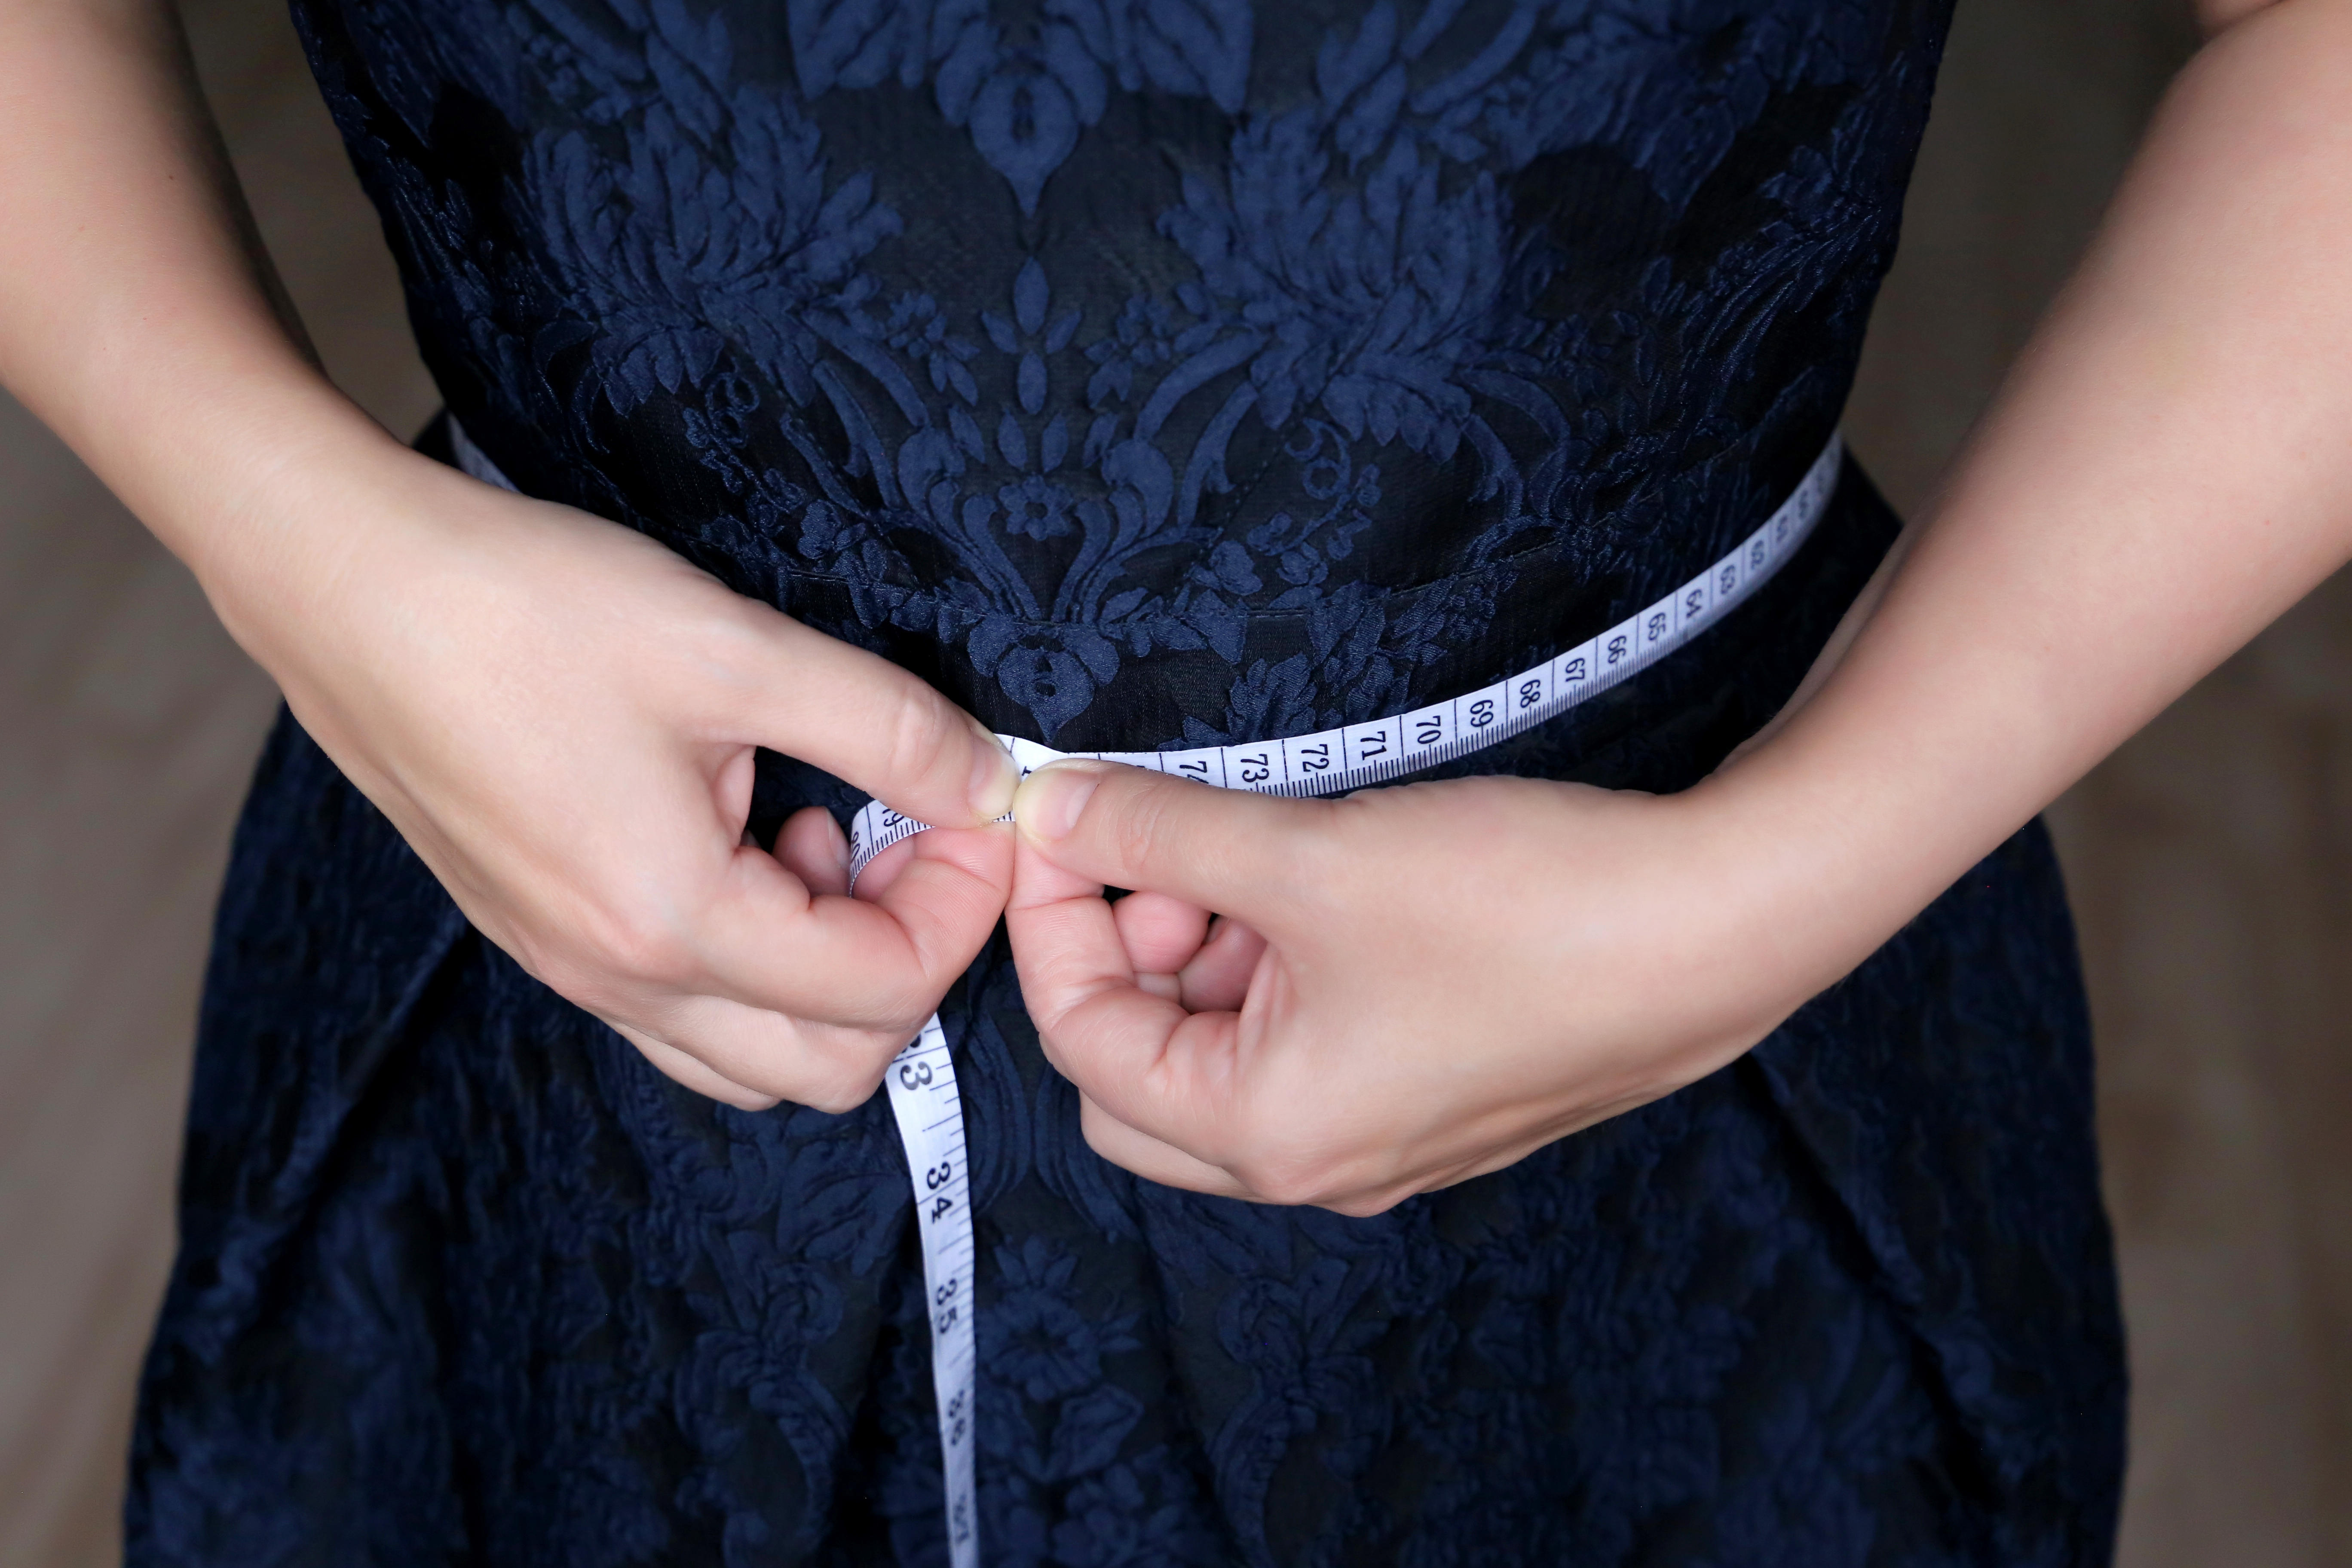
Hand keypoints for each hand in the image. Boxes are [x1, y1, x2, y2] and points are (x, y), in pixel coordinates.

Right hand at [209, 436, 1017, 1111]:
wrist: (349, 587)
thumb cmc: (527, 608)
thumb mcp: (736, 648)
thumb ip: (888, 727)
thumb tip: (992, 785)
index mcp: (670, 923)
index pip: (884, 990)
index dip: (963, 903)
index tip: (978, 807)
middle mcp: (618, 980)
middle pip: (831, 1066)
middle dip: (908, 959)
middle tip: (907, 834)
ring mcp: (573, 972)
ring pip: (756, 1057)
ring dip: (828, 972)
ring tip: (817, 835)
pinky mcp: (547, 939)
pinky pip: (686, 1015)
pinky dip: (754, 960)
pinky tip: (744, 838)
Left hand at [1004, 761, 1840, 1213]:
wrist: (1713, 923)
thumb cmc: (1518, 907)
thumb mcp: (1309, 856)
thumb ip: (1159, 836)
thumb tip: (1048, 812)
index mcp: (1268, 1136)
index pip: (1082, 1040)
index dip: (1050, 921)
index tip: (1055, 821)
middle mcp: (1320, 1165)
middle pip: (1139, 1076)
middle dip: (1128, 958)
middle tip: (1168, 859)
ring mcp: (1386, 1139)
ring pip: (1226, 1058)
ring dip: (1208, 957)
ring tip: (1259, 858)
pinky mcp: (1438, 1094)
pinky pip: (1308, 1046)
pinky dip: (1282, 969)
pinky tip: (1324, 887)